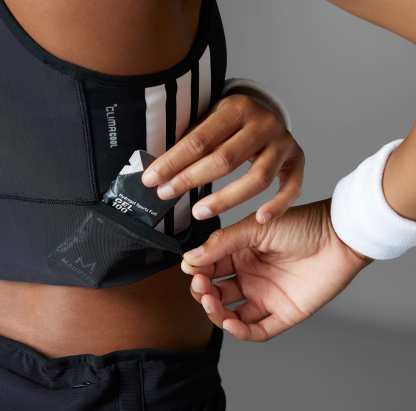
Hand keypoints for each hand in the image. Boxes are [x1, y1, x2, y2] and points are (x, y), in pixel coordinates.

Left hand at [141, 94, 303, 223]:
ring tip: (197, 212)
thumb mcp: (210, 120)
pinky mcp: (297, 159)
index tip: (151, 179)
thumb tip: (157, 170)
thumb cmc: (231, 123)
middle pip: (226, 159)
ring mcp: (283, 142)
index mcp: (237, 107)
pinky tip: (260, 218)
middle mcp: (264, 123)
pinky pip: (292, 186)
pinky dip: (279, 204)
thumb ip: (190, 141)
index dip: (173, 162)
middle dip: (190, 179)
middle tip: (166, 194)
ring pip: (258, 177)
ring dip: (226, 199)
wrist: (266, 114)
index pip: (199, 139)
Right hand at [181, 199, 370, 341]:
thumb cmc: (303, 225)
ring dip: (216, 312)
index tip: (190, 268)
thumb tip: (190, 258)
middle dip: (203, 292)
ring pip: (232, 313)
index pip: (211, 267)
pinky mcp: (283, 312)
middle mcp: (251, 275)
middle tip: (201, 286)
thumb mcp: (255, 228)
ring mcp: (266, 295)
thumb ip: (222, 243)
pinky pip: (258, 329)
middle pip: (217, 292)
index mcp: (242, 254)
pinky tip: (230, 322)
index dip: (198, 270)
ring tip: (211, 302)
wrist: (339, 236)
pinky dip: (241, 331)